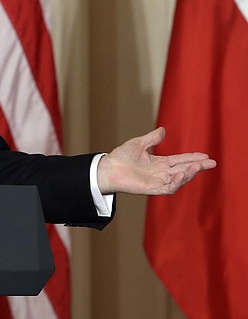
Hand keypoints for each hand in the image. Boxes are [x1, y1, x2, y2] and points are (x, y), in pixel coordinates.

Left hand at [96, 127, 216, 194]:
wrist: (108, 168)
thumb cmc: (120, 156)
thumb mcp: (139, 144)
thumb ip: (152, 138)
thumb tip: (163, 130)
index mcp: (159, 163)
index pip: (180, 160)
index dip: (192, 158)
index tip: (205, 155)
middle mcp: (161, 173)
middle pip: (184, 169)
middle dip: (198, 166)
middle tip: (212, 162)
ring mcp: (157, 181)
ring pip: (179, 179)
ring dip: (190, 173)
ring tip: (198, 166)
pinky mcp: (152, 189)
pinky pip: (168, 187)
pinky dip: (176, 182)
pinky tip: (182, 174)